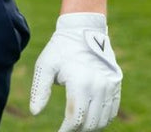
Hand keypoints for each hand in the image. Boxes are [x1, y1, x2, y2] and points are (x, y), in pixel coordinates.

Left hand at [29, 13, 121, 130]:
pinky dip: (102, 119)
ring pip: (103, 120)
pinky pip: (112, 111)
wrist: (83, 29)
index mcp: (80, 83)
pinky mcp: (116, 84)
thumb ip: (40, 89)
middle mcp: (98, 87)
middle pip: (90, 123)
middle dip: (77, 129)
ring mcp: (109, 86)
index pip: (75, 119)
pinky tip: (91, 117)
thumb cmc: (61, 48)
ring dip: (90, 126)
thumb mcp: (45, 65)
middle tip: (67, 128)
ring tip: (77, 124)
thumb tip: (34, 112)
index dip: (66, 130)